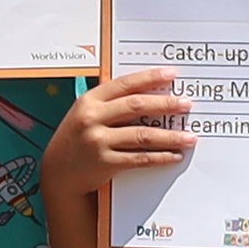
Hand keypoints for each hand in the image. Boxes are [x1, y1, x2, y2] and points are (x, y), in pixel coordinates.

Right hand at [61, 67, 196, 179]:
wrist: (58, 172)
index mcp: (90, 100)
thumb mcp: (86, 113)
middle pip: (136, 106)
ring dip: (170, 136)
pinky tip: (175, 155)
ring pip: (142, 135)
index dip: (150, 78)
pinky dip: (160, 157)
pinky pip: (139, 158)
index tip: (172, 75)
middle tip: (187, 104)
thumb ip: (110, 102)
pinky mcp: (105, 163)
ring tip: (190, 136)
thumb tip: (149, 91)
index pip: (125, 84)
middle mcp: (92, 118)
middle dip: (165, 104)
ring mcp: (98, 141)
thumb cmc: (78, 137)